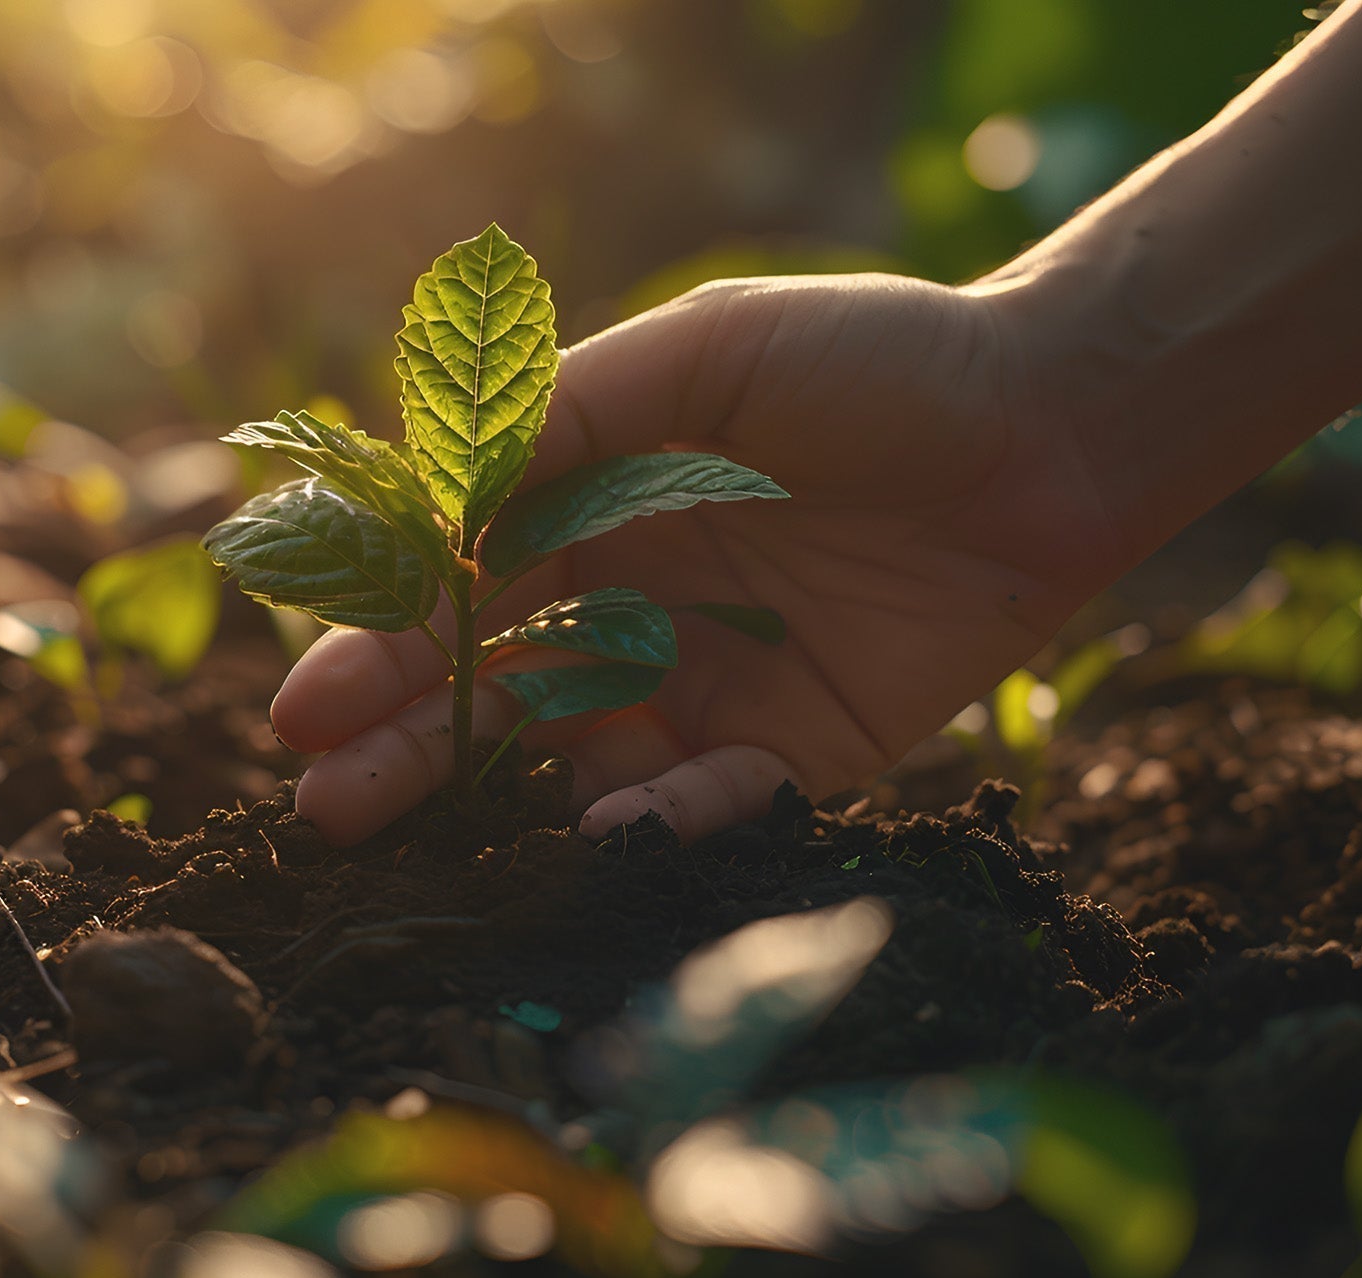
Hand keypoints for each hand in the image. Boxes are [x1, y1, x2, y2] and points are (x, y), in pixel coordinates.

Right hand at [271, 272, 1133, 844]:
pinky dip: (668, 821)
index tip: (308, 707)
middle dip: (410, 750)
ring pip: (582, 763)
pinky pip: (716, 805)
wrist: (1053, 424)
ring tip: (446, 840)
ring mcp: (708, 689)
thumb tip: (433, 494)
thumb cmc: (874, 362)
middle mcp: (629, 610)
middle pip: (494, 694)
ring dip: (511, 805)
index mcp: (589, 513)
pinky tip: (617, 827)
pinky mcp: (798, 754)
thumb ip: (569, 414)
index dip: (379, 649)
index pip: (455, 594)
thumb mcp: (706, 352)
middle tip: (329, 807)